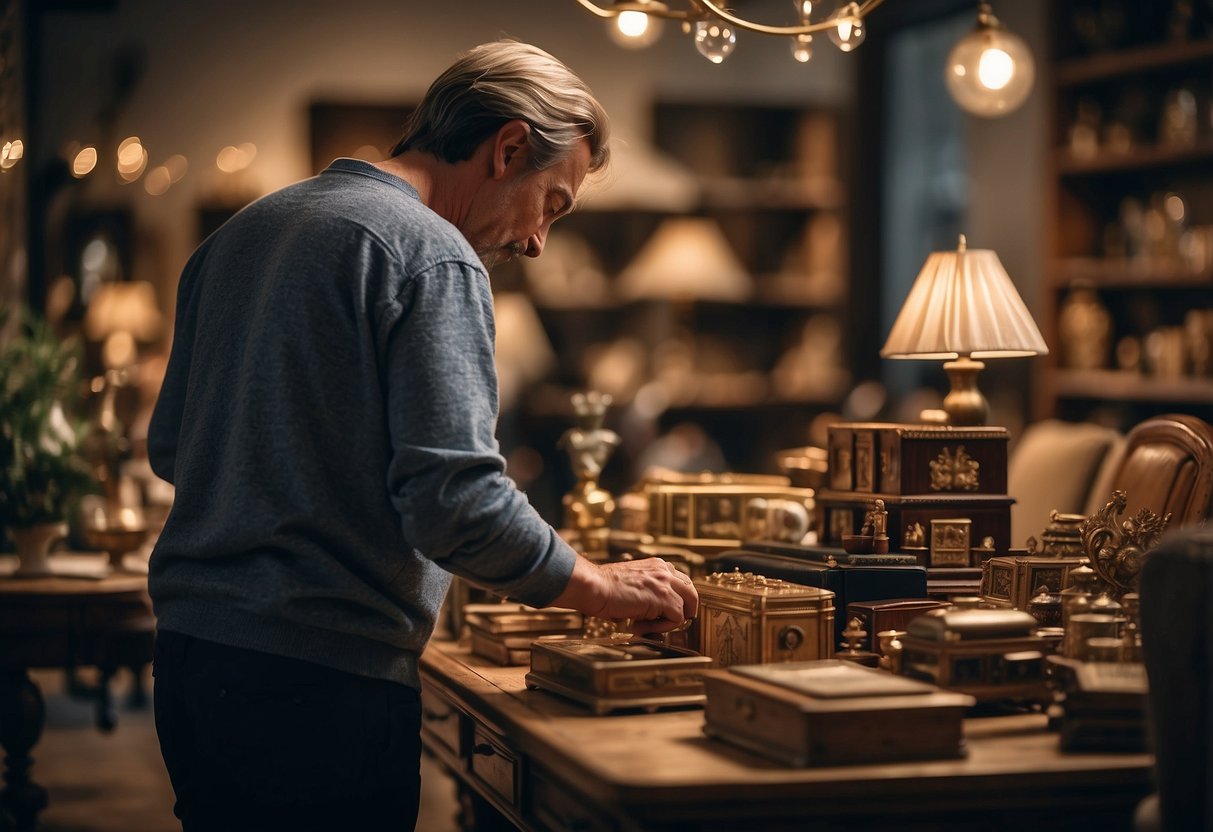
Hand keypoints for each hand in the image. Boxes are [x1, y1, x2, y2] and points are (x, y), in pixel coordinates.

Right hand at [552, 556, 698, 633]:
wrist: (593, 586)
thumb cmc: (602, 588)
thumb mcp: (629, 585)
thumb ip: (643, 595)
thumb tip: (642, 618)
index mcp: (656, 565)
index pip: (680, 582)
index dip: (676, 600)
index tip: (662, 614)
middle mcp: (664, 571)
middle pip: (691, 592)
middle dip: (683, 611)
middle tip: (668, 623)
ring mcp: (665, 584)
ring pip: (686, 607)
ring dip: (667, 622)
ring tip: (644, 625)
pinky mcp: (664, 598)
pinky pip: (677, 619)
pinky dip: (661, 628)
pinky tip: (638, 625)